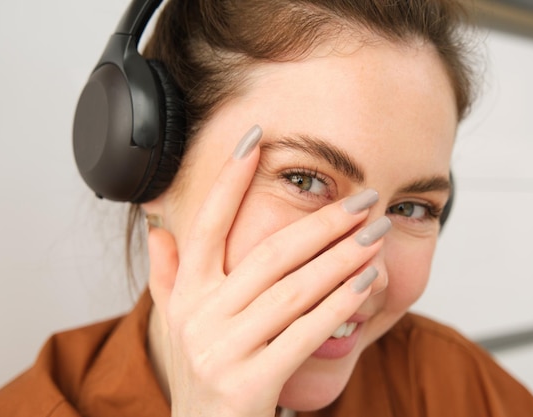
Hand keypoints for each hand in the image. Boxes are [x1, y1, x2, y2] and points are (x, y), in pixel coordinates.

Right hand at [147, 125, 387, 416]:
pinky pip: (306, 333)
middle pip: (269, 254)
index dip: (229, 179)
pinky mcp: (251, 381)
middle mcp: (201, 316)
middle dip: (321, 222)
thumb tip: (157, 228)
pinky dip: (341, 304)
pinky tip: (368, 282)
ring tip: (375, 234)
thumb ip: (168, 274)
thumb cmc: (202, 369)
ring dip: (341, 258)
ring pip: (295, 290)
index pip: (208, 224)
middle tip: (363, 198)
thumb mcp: (177, 320)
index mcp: (188, 293)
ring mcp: (223, 349)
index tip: (256, 138)